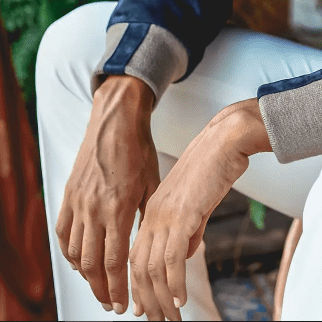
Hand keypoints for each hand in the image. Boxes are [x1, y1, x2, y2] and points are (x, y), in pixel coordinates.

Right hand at [56, 75, 157, 313]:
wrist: (116, 121)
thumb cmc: (139, 150)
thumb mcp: (152, 183)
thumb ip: (148, 215)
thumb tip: (155, 242)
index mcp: (118, 208)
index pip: (114, 261)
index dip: (118, 287)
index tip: (123, 305)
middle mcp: (94, 209)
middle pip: (92, 264)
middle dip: (102, 290)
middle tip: (112, 304)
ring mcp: (78, 203)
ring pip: (75, 253)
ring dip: (85, 276)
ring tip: (98, 287)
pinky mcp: (68, 195)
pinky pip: (63, 233)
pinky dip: (70, 253)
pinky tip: (80, 262)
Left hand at [129, 98, 270, 320]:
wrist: (226, 139)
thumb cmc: (216, 164)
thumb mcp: (197, 202)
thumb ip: (189, 228)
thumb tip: (185, 254)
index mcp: (153, 209)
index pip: (137, 256)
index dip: (138, 286)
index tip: (144, 308)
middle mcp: (154, 214)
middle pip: (140, 268)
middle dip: (147, 300)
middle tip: (158, 321)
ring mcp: (166, 215)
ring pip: (153, 268)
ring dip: (160, 298)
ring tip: (171, 317)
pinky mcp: (183, 215)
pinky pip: (173, 259)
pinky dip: (174, 284)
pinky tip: (180, 299)